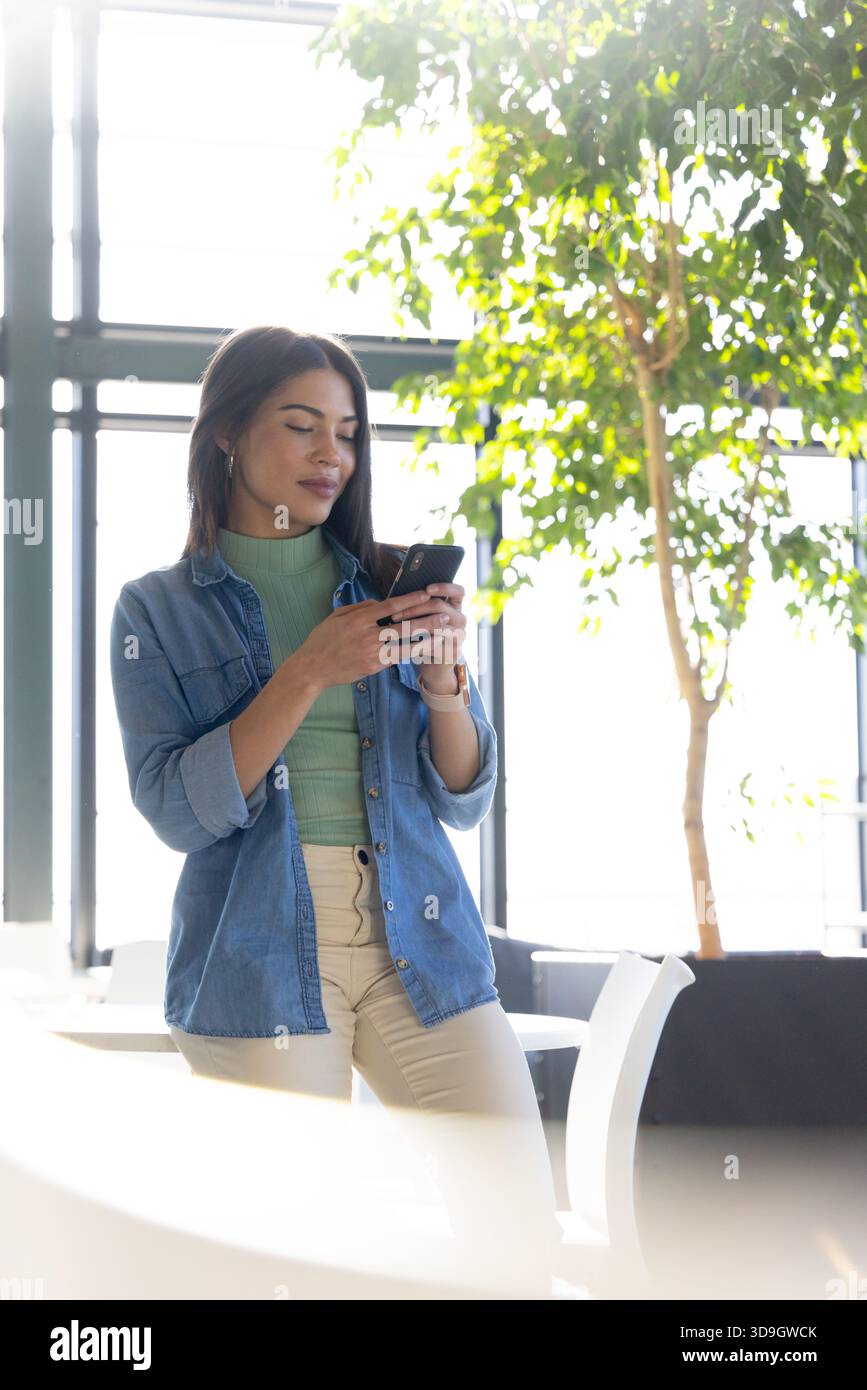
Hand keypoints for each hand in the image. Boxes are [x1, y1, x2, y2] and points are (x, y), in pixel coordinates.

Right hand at [292, 589, 432, 689]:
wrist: (312, 669)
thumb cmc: (323, 639)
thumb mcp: (337, 616)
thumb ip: (360, 608)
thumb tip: (381, 603)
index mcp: (357, 620)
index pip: (389, 607)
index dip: (410, 600)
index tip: (426, 594)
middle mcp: (366, 636)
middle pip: (403, 627)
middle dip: (427, 621)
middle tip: (445, 615)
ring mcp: (371, 654)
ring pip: (405, 645)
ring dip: (426, 640)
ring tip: (443, 635)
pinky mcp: (373, 668)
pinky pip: (396, 658)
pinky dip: (412, 653)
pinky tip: (427, 649)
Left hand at [404, 581, 466, 691]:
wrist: (433, 665)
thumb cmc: (425, 636)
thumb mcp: (423, 618)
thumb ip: (419, 606)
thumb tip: (398, 594)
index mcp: (455, 607)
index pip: (458, 591)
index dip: (444, 588)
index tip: (427, 589)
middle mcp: (461, 620)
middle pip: (441, 606)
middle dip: (416, 608)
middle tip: (395, 614)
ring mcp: (459, 636)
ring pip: (437, 625)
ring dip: (414, 626)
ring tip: (396, 628)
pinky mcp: (454, 652)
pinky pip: (435, 645)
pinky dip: (418, 643)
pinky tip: (403, 643)